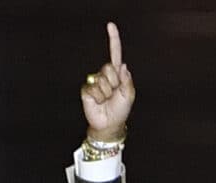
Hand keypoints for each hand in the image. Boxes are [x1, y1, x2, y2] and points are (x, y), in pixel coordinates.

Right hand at [81, 22, 134, 140]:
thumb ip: (127, 80)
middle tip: (113, 94)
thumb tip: (123, 65)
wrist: (109, 125)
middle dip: (114, 83)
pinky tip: (98, 102)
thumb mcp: (129, 95)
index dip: (113, 39)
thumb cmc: (120, 110)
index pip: (115, 54)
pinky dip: (98, 97)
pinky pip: (93, 89)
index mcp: (117, 74)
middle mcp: (105, 75)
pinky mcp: (86, 90)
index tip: (110, 25)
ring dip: (106, 93)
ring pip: (101, 80)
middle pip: (108, 68)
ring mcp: (95, 81)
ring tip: (106, 100)